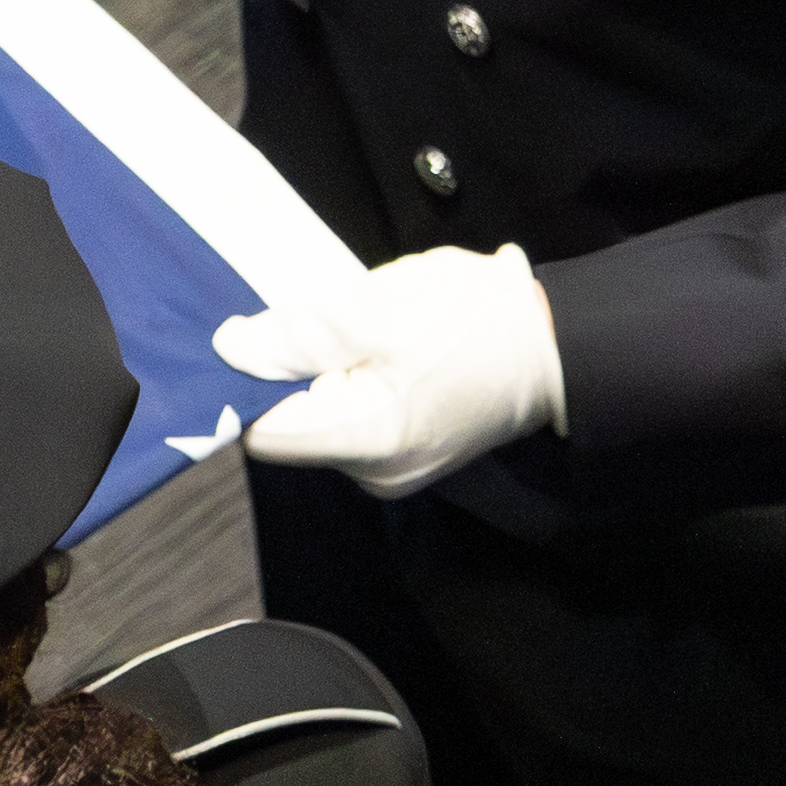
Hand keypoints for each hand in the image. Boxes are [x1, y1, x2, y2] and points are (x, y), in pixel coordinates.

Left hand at [216, 247, 565, 497]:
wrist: (556, 341)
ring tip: (377, 332)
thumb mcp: (376, 310)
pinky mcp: (407, 453)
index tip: (269, 335)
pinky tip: (393, 349)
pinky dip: (360, 378)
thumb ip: (297, 335)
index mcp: (363, 444)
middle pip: (293, 420)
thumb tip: (229, 350)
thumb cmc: (473, 320)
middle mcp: (373, 474)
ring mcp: (393, 469)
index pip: (263, 428)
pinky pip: (357, 415)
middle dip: (300, 367)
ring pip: (325, 413)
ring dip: (332, 367)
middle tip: (343, 323)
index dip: (252, 379)